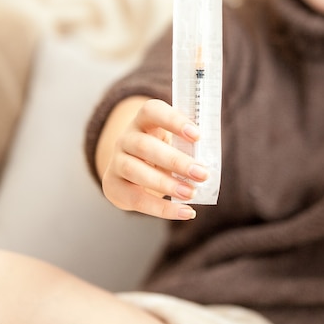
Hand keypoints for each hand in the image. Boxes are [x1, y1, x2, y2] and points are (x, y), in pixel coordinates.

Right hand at [100, 99, 207, 219]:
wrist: (131, 172)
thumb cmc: (162, 153)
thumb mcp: (174, 143)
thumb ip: (189, 147)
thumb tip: (209, 162)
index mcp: (144, 121)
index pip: (152, 111)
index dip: (174, 121)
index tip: (197, 135)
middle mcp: (126, 138)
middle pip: (145, 146)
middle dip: (176, 161)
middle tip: (202, 174)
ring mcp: (117, 162)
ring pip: (137, 171)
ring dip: (167, 184)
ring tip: (192, 193)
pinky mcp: (114, 187)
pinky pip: (137, 199)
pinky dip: (163, 209)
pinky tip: (186, 212)